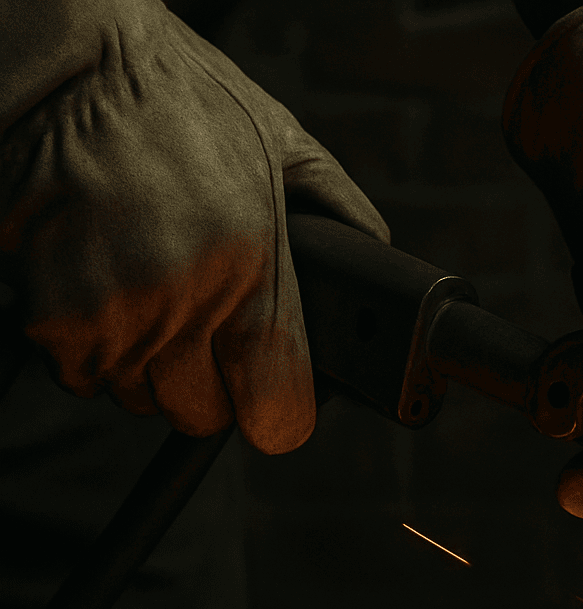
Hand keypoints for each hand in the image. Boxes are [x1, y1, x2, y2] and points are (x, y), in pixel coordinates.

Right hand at [0, 0, 386, 453]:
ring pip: (142, 397)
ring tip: (150, 296)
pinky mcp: (53, 319)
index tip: (276, 400)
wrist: (61, 67)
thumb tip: (376, 250)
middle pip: (205, 415)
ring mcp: (114, 316)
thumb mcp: (280, 137)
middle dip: (209, 386)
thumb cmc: (170, 94)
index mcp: (253, 265)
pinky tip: (104, 290)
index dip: (280, 413)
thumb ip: (337, 203)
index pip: (278, 407)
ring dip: (147, 366)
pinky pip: (81, 374)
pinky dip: (90, 348)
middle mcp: (185, 302)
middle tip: (205, 333)